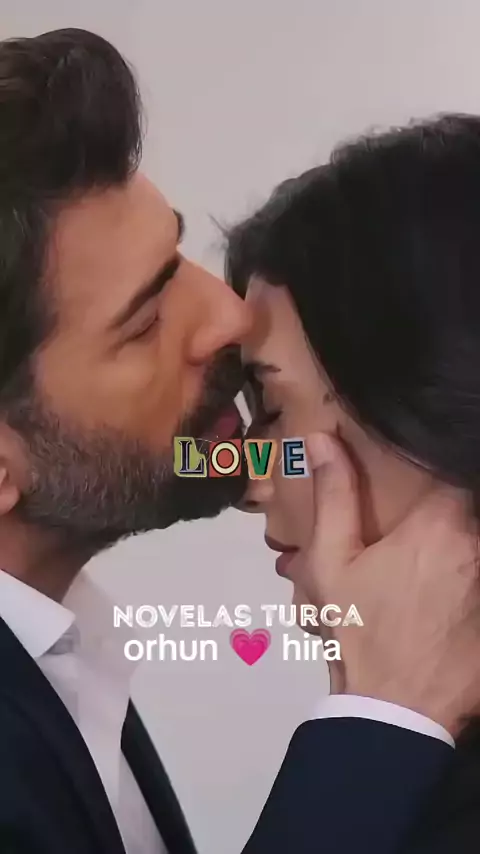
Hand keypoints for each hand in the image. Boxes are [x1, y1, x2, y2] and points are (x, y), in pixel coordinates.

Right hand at [294, 432, 479, 737]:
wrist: (392, 710)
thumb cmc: (357, 628)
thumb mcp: (331, 559)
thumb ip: (333, 493)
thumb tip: (321, 439)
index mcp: (440, 524)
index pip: (451, 477)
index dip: (431, 484)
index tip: (410, 497)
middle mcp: (478, 546)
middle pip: (466, 514)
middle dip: (442, 521)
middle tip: (409, 542)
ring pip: (474, 548)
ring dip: (457, 554)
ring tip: (423, 577)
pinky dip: (467, 585)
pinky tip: (439, 604)